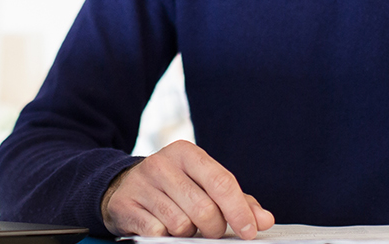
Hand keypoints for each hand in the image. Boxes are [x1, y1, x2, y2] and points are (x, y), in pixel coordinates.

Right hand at [101, 141, 273, 238]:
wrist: (124, 186)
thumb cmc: (174, 187)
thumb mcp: (203, 184)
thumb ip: (237, 200)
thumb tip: (264, 219)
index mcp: (186, 153)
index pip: (221, 182)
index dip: (239, 211)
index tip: (249, 232)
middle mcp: (162, 163)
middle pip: (204, 209)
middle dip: (213, 228)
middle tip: (210, 230)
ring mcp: (141, 184)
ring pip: (180, 224)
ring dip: (187, 233)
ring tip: (181, 223)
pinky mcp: (126, 205)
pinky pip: (157, 233)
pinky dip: (164, 236)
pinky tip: (161, 226)